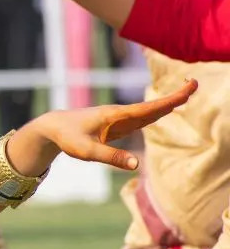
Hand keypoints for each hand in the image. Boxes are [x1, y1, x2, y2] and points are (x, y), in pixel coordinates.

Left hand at [31, 79, 196, 170]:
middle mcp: (119, 114)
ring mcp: (118, 119)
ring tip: (186, 93)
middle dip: (173, 97)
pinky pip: (140, 118)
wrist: (52, 127)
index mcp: (115, 116)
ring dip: (166, 103)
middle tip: (194, 84)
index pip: (148, 108)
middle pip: (152, 106)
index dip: (168, 100)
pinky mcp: (115, 125)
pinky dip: (155, 113)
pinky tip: (164, 110)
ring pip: (147, 111)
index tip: (187, 89)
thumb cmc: (68, 137)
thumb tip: (137, 164)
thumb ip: (111, 157)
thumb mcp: (86, 151)